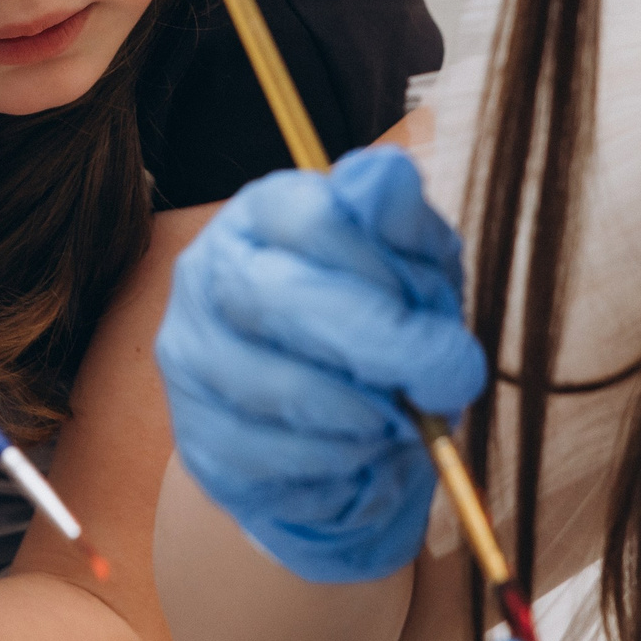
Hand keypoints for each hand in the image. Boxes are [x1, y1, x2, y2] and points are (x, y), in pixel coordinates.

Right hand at [156, 146, 486, 581]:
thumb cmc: (377, 318)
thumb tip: (386, 175)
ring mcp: (191, 356)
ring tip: (402, 421)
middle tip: (448, 384)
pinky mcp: (196, 436)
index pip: (316, 222)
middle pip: (282, 300)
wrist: (342, 418)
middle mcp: (208, 274)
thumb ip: (402, 219)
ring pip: (275, 387)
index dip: (389, 278)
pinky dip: (332, 466)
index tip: (448, 330)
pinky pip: (264, 459)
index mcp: (263, 212)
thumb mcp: (410, 259)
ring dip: (363, 416)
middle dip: (382, 348)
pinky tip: (360, 452)